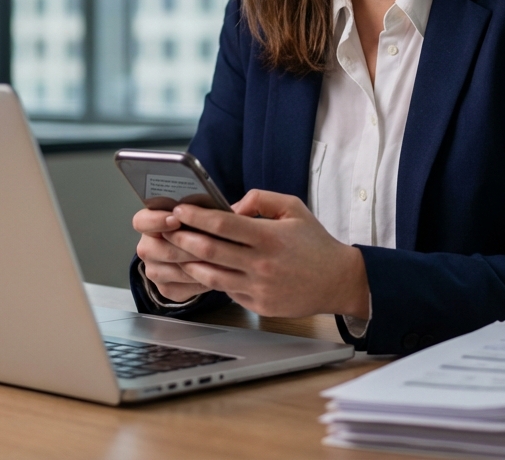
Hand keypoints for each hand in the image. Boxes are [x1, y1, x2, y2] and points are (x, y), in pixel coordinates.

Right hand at [132, 208, 212, 303]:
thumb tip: (204, 206)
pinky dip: (202, 281)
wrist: (198, 251)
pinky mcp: (166, 289)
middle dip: (187, 246)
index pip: (141, 222)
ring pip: (175, 270)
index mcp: (147, 224)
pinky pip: (184, 288)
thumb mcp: (194, 211)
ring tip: (220, 257)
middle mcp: (146, 249)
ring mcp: (154, 271)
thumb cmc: (195, 224)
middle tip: (211, 241)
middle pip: (161, 250)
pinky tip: (216, 272)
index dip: (157, 221)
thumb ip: (194, 207)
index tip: (176, 219)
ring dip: (198, 264)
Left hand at [162, 190, 369, 318]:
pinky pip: (226, 290)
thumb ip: (261, 200)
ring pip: (211, 276)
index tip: (180, 209)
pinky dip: (209, 280)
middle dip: (182, 238)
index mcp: (269, 237)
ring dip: (188, 262)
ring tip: (175, 252)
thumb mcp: (293, 208)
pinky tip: (198, 269)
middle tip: (166, 230)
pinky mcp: (257, 305)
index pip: (223, 225)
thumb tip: (231, 207)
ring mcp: (258, 288)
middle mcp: (261, 264)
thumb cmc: (315, 242)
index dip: (197, 216)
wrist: (337, 281)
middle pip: (210, 251)